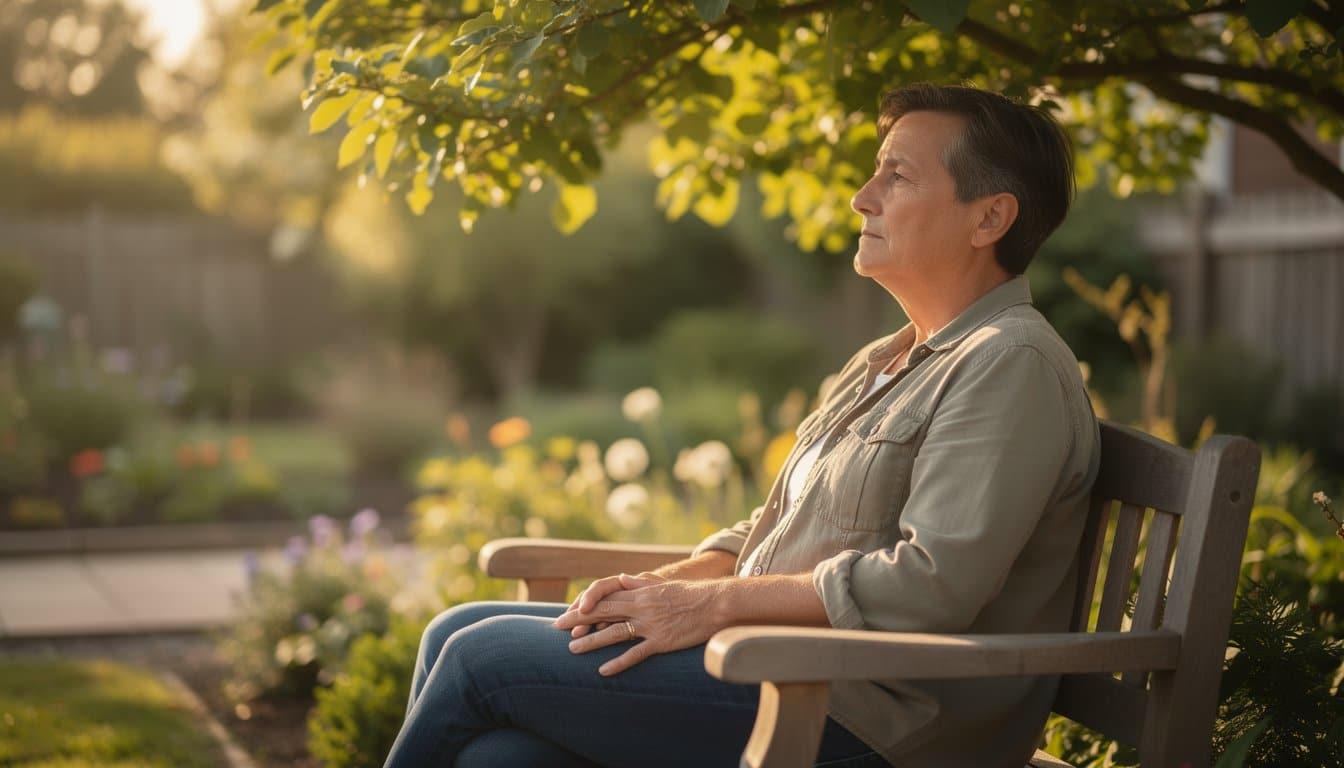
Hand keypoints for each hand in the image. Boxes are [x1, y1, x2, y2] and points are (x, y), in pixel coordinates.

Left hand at [553, 575, 728, 675]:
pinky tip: (603, 670)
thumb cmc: (692, 593)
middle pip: (603, 613)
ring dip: (591, 642)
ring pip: (614, 633)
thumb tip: (621, 579)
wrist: (716, 603)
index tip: (568, 613)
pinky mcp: (662, 641)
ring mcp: (651, 625)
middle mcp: (642, 608)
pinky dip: (618, 662)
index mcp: (641, 593)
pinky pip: (636, 654)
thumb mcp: (663, 584)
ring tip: (572, 649)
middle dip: (578, 621)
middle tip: (558, 628)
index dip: (584, 605)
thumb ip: (640, 584)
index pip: (605, 598)